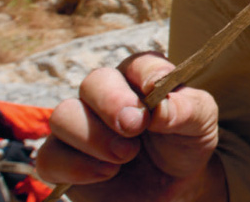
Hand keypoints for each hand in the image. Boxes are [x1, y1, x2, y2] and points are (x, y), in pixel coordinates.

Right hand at [37, 53, 223, 200]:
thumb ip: (186, 109)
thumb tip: (160, 109)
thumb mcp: (201, 123)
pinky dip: (74, 166)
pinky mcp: (65, 160)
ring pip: (63, 115)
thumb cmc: (186, 143)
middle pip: (94, 81)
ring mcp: (83, 125)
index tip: (155, 89)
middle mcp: (109, 95)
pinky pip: (48, 157)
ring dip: (93, 137)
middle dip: (112, 103)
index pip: (138, 63)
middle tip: (135, 127)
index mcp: (143, 77)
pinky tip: (106, 173)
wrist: (174, 186)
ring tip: (125, 156)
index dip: (146, 73)